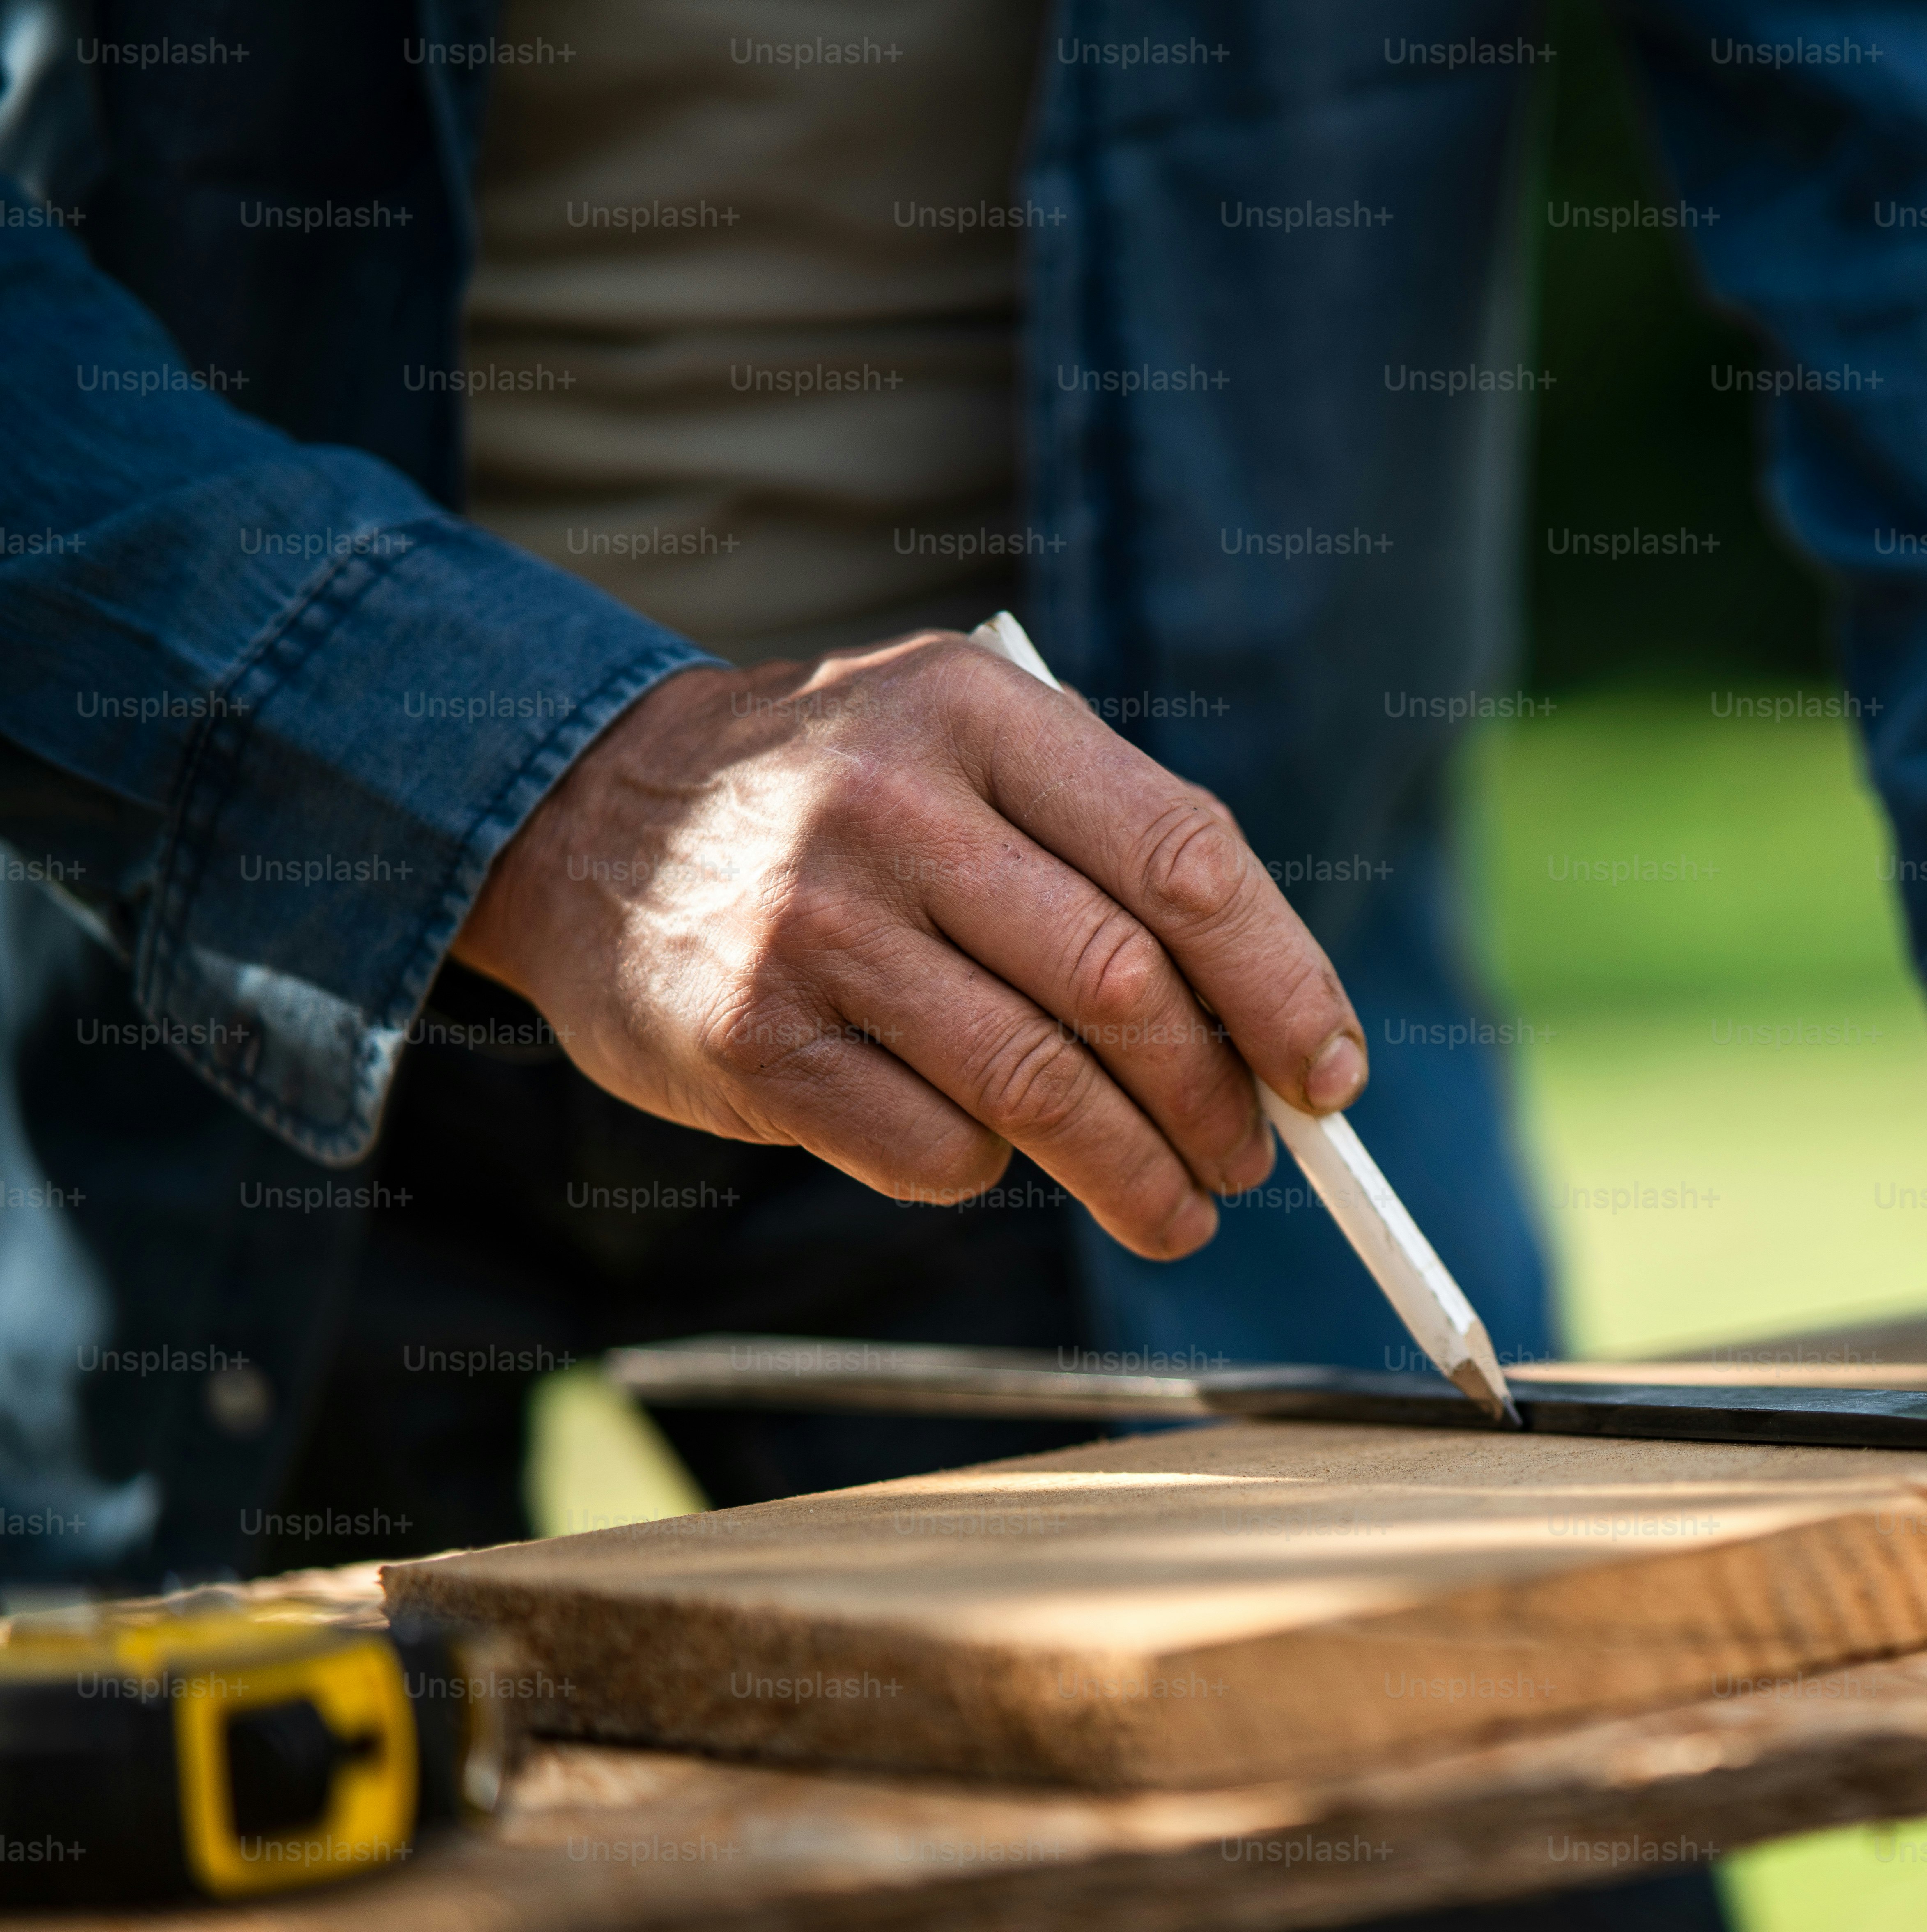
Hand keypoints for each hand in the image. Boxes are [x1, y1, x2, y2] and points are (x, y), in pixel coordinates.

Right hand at [454, 633, 1363, 1256]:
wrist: (583, 812)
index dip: (1282, 983)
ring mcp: (811, 927)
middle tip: (1251, 1160)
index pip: (1184, 860)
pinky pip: (932, 1146)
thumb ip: (1111, 856)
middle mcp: (891, 808)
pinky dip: (992, 1170)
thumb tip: (1274, 1028)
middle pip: (1123, 990)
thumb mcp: (969, 752)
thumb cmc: (839, 796)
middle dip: (1218, 1103)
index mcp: (978, 713)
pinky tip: (1003, 1161)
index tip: (1330, 1073)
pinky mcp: (751, 1041)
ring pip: (1039, 1089)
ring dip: (1136, 1174)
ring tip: (1178, 1209)